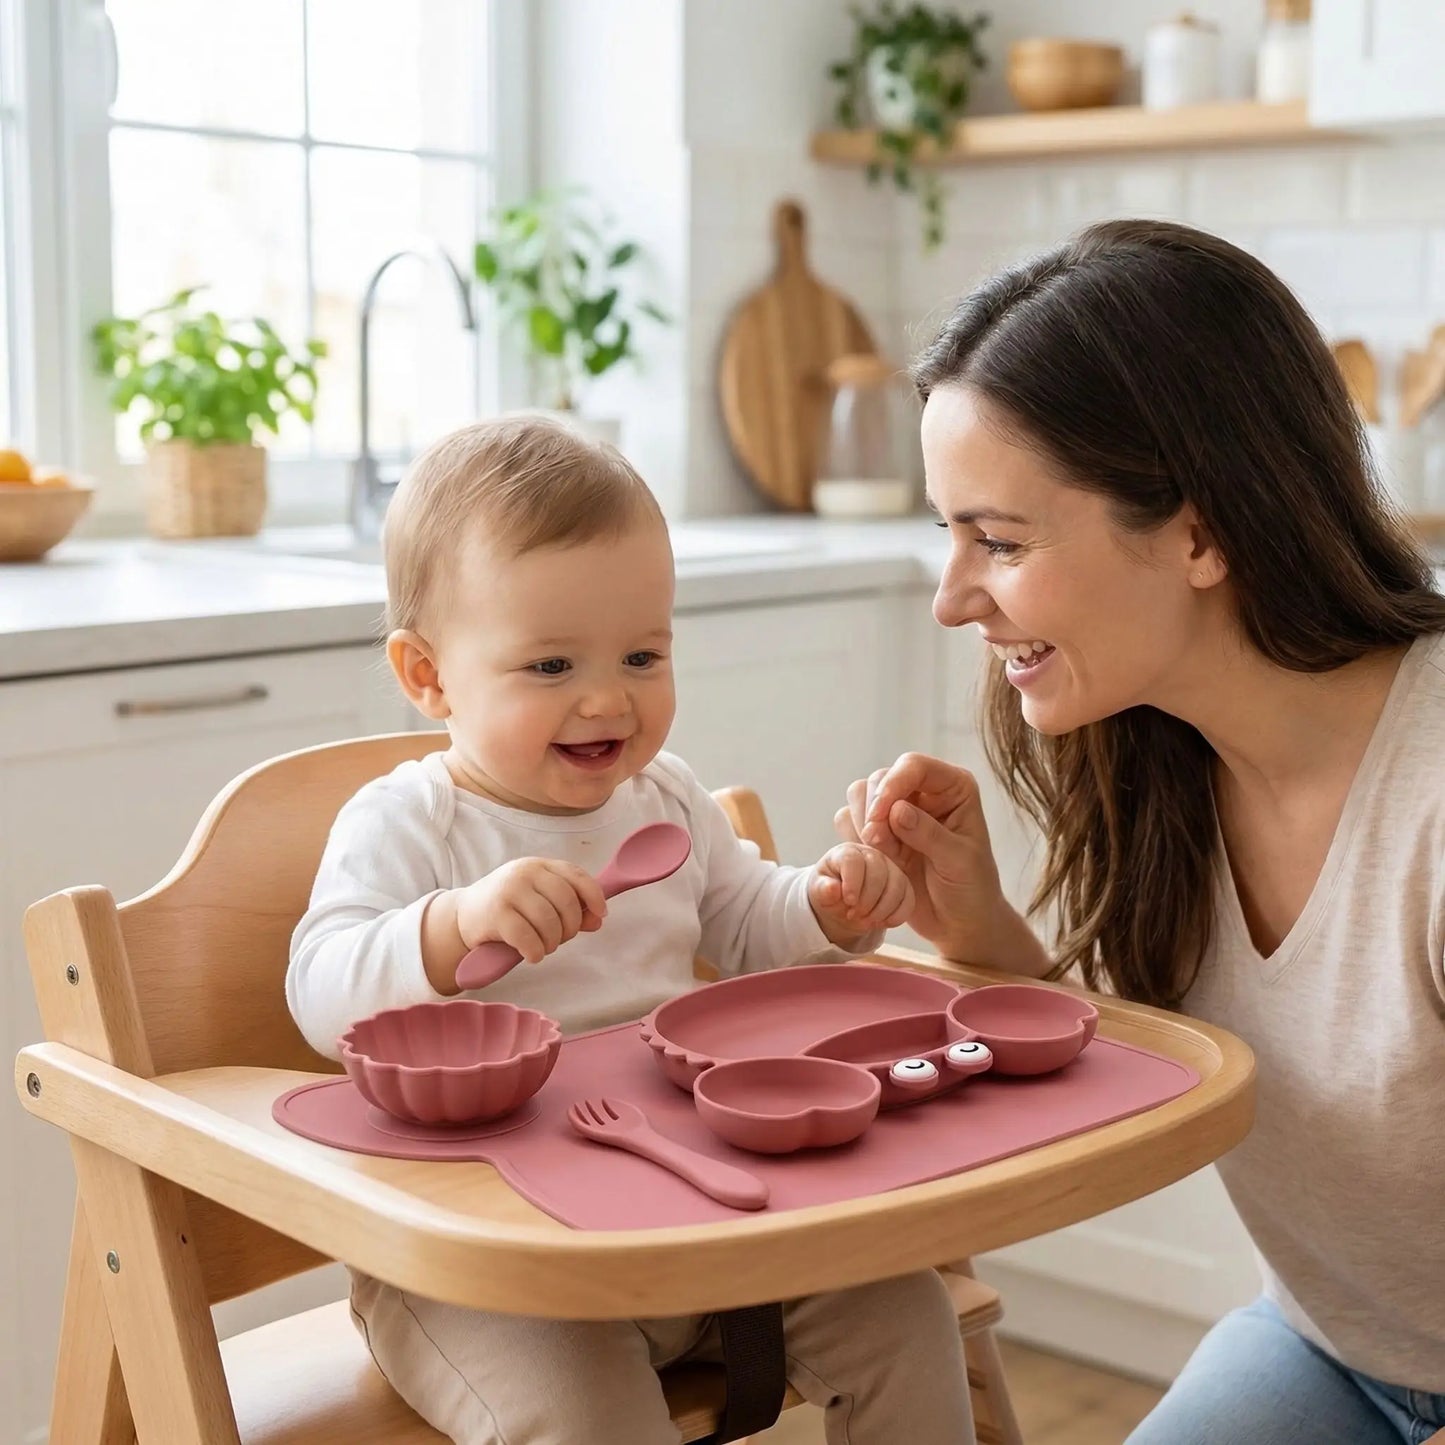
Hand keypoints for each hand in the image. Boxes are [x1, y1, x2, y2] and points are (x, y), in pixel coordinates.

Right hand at [454, 857, 607, 964]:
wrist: (463, 917)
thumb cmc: (508, 908)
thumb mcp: (539, 900)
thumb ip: (570, 907)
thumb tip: (598, 920)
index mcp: (539, 865)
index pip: (577, 876)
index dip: (594, 896)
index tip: (600, 915)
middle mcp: (525, 873)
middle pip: (566, 902)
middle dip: (570, 927)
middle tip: (560, 938)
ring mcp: (509, 891)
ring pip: (549, 922)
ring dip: (553, 942)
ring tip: (544, 947)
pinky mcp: (496, 914)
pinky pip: (529, 938)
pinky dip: (536, 952)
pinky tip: (532, 955)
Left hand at [808, 841, 913, 948]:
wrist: (842, 902)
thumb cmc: (828, 891)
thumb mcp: (819, 891)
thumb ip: (823, 889)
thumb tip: (831, 889)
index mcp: (848, 852)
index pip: (854, 861)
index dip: (853, 882)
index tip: (849, 902)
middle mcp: (872, 855)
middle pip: (879, 872)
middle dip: (868, 899)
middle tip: (854, 915)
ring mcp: (890, 868)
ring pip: (897, 884)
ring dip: (883, 909)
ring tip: (866, 922)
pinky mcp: (903, 885)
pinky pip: (909, 898)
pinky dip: (897, 914)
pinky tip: (884, 923)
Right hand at [836, 752, 1045, 971]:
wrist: (959, 922)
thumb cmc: (971, 889)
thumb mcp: (958, 862)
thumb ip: (929, 834)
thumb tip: (896, 810)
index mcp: (953, 788)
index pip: (913, 766)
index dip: (892, 785)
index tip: (879, 816)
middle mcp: (925, 792)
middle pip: (882, 777)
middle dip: (873, 807)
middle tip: (876, 841)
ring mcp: (900, 812)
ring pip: (862, 795)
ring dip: (861, 821)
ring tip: (877, 850)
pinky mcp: (881, 833)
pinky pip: (852, 820)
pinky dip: (854, 837)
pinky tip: (872, 858)